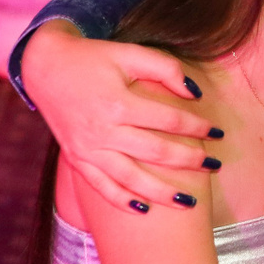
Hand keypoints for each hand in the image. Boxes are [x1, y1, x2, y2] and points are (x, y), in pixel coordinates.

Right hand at [21, 22, 222, 209]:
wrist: (44, 66)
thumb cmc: (93, 58)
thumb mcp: (129, 52)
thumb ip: (165, 69)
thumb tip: (195, 94)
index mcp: (118, 103)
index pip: (169, 121)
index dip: (197, 127)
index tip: (218, 133)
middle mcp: (102, 130)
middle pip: (155, 152)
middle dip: (189, 161)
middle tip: (215, 167)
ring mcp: (87, 148)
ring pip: (130, 178)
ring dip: (161, 193)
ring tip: (189, 203)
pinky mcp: (76, 158)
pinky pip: (100, 186)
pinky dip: (121, 200)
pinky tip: (144, 211)